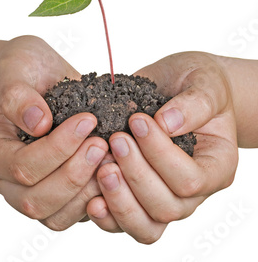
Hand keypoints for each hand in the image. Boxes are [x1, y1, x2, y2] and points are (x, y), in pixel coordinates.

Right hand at [0, 35, 107, 229]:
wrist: (33, 73)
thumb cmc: (20, 67)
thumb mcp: (14, 66)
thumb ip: (17, 93)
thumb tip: (39, 122)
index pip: (20, 166)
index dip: (57, 148)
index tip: (87, 120)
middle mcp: (5, 177)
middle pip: (36, 200)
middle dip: (74, 174)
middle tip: (102, 144)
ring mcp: (31, 188)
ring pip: (56, 215)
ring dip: (88, 190)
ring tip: (112, 158)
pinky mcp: (57, 191)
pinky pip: (74, 213)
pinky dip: (97, 198)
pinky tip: (115, 170)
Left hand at [86, 52, 237, 243]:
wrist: (180, 84)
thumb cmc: (197, 82)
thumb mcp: (205, 83)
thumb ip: (194, 103)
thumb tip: (166, 123)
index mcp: (216, 166)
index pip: (190, 179)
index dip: (160, 154)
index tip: (137, 121)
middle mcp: (194, 192)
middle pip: (166, 207)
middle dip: (136, 175)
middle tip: (115, 140)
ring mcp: (165, 198)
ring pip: (146, 225)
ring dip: (119, 200)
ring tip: (101, 167)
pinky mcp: (138, 197)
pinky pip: (124, 223)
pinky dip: (107, 215)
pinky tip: (90, 197)